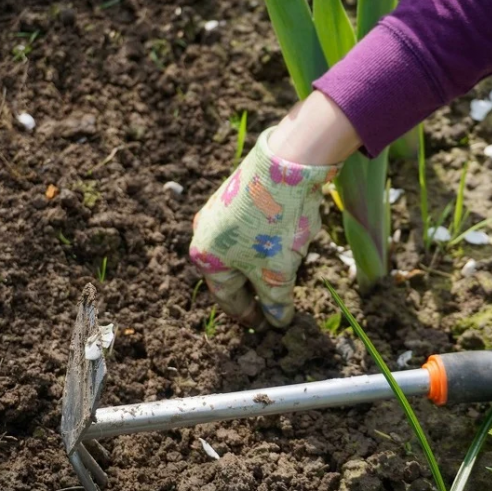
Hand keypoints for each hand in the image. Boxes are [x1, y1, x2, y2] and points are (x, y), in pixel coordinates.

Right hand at [189, 126, 341, 328]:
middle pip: (233, 274)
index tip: (266, 326)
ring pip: (242, 251)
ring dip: (262, 265)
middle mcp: (205, 234)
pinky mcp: (237, 195)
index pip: (228, 298)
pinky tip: (286, 242)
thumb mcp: (277, 273)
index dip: (249, 316)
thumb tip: (278, 321)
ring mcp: (219, 211)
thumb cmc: (275, 225)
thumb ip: (276, 302)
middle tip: (275, 305)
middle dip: (256, 289)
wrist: (287, 164)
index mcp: (206, 258)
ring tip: (286, 273)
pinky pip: (249, 230)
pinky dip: (266, 243)